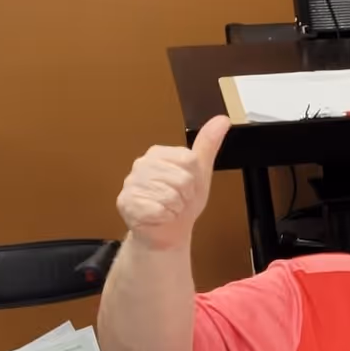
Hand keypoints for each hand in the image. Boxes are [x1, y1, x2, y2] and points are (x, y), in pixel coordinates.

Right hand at [115, 116, 230, 251]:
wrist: (167, 231)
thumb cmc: (182, 201)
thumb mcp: (200, 172)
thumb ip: (208, 145)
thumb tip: (223, 119)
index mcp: (159, 153)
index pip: (189, 160)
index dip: (194, 180)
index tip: (187, 187)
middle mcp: (142, 164)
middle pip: (182, 178)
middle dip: (185, 195)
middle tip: (177, 200)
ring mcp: (131, 183)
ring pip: (170, 195)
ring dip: (175, 208)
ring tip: (169, 208)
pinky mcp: (126, 203)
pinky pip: (157, 209)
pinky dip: (164, 217)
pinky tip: (159, 216)